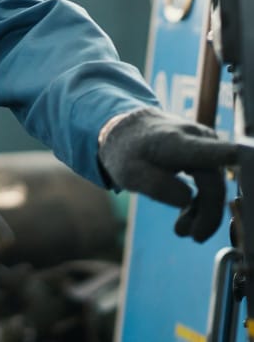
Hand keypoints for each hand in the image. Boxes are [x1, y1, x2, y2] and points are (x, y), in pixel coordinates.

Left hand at [98, 107, 238, 241]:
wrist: (127, 133)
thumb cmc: (127, 153)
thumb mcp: (129, 173)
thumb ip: (156, 186)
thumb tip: (187, 199)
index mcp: (177, 142)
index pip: (212, 152)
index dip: (232, 160)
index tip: (247, 164)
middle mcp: (196, 139)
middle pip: (214, 182)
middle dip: (207, 214)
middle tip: (190, 236)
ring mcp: (204, 144)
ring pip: (214, 185)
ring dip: (203, 212)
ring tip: (181, 230)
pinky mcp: (207, 153)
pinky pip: (211, 182)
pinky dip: (201, 203)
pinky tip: (186, 218)